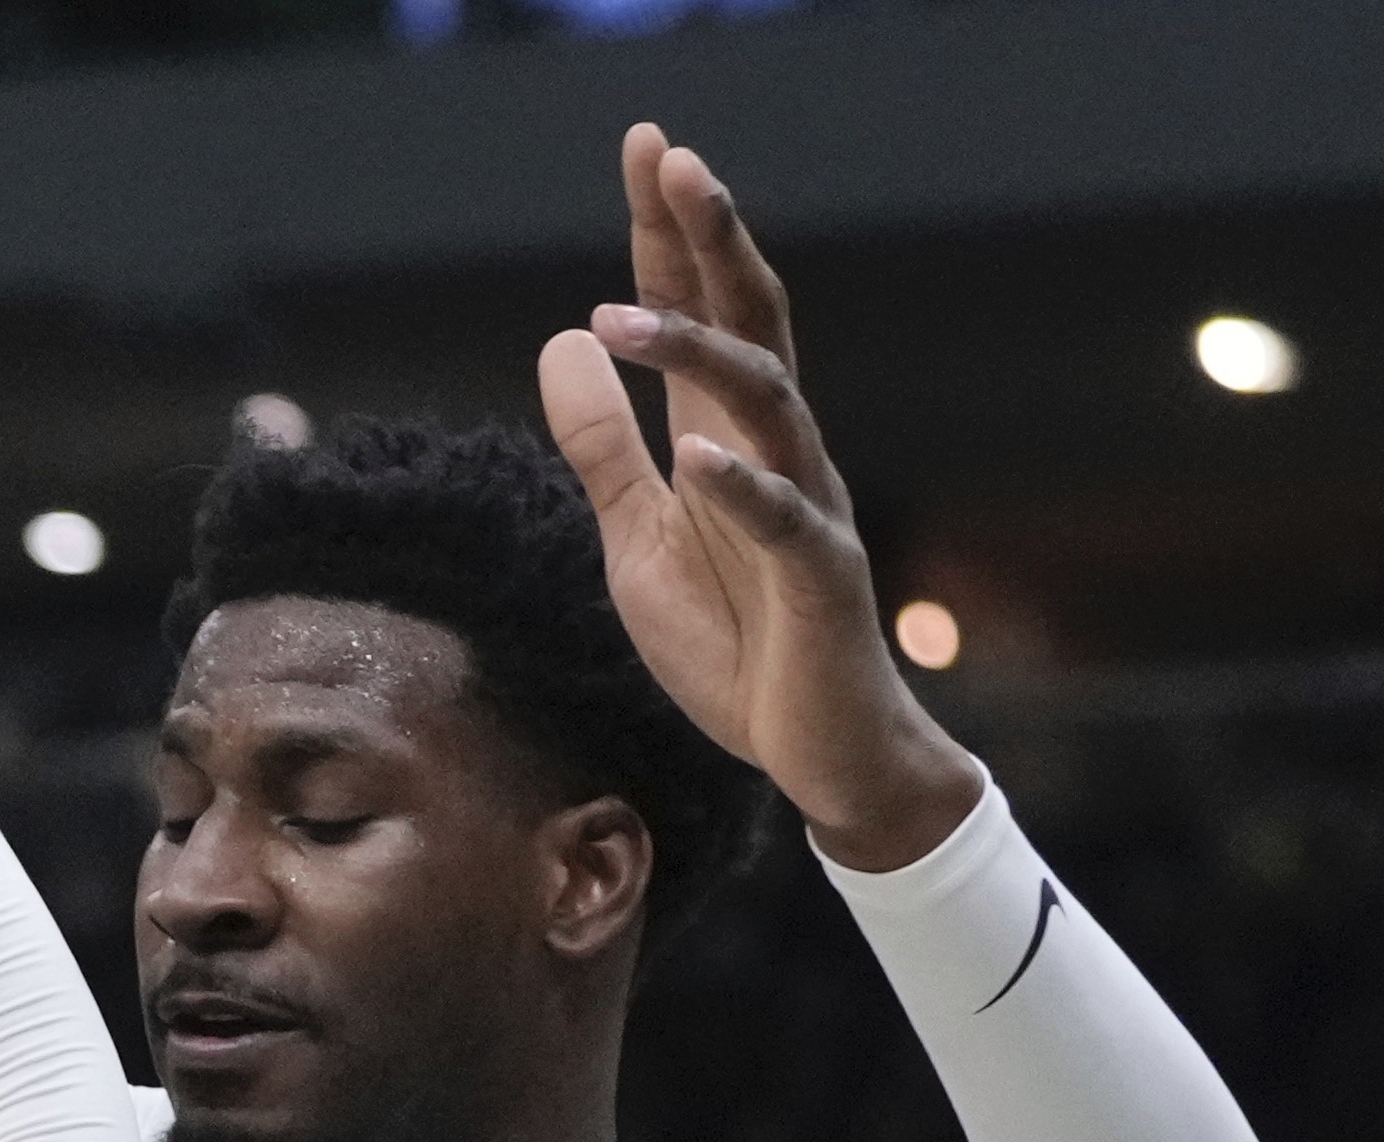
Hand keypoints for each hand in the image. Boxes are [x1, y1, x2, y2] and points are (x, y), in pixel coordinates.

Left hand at [534, 124, 983, 874]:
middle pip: (751, 320)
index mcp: (727, 437)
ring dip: (697, 352)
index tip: (646, 148)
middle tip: (675, 158)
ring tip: (621, 311)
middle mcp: (777, 452)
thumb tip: (561, 340)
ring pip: (767, 402)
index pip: (699, 313)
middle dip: (713, 240)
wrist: (816, 752)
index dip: (669, 234)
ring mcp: (808, 509)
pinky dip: (743, 488)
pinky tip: (699, 454)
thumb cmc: (737, 644)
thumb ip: (602, 446)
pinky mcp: (822, 581)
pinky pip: (786, 523)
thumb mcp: (636, 540)